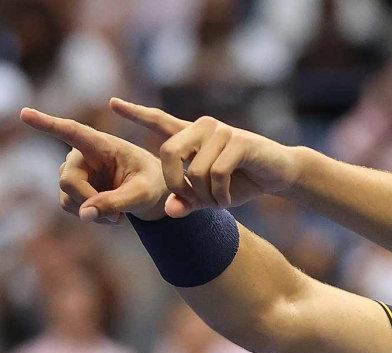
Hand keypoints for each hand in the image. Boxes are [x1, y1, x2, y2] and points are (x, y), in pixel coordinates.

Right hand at [20, 108, 168, 222]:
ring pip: (68, 197)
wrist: (152, 191)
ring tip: (119, 215)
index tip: (24, 113)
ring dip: (93, 212)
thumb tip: (84, 215)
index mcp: (102, 144)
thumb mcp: (142, 194)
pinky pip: (71, 207)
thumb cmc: (152, 183)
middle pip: (68, 180)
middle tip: (119, 217)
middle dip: (90, 202)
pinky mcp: (73, 187)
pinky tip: (110, 215)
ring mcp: (75, 170)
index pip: (71, 131)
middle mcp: (82, 153)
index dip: (47, 123)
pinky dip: (90, 216)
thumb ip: (116, 202)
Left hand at [110, 98, 301, 216]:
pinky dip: (220, 195)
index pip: (159, 121)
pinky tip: (228, 201)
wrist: (279, 174)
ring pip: (195, 171)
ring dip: (205, 196)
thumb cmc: (243, 182)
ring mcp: (221, 132)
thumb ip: (188, 202)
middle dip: (175, 185)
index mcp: (192, 136)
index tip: (112, 103)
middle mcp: (203, 127)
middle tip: (190, 201)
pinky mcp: (239, 141)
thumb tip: (169, 211)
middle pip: (167, 153)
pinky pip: (216, 173)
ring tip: (217, 203)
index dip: (136, 113)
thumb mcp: (210, 196)